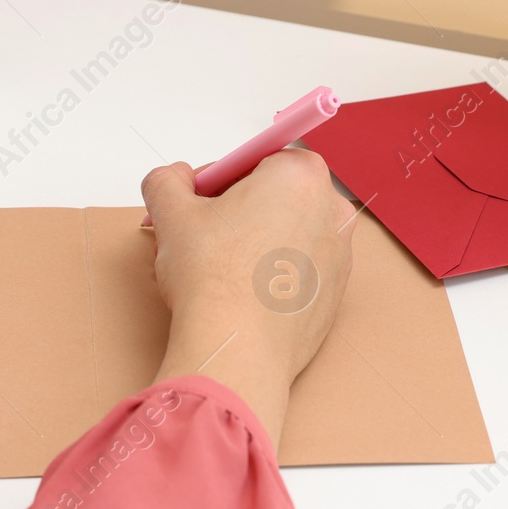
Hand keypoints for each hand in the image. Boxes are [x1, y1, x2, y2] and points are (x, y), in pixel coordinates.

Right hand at [142, 150, 355, 447]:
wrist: (236, 350)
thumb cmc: (215, 279)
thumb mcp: (172, 212)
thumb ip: (167, 180)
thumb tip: (173, 178)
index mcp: (300, 175)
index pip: (256, 158)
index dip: (219, 178)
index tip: (198, 200)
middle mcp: (332, 211)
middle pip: (275, 194)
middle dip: (235, 209)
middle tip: (200, 234)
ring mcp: (340, 257)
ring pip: (286, 234)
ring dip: (252, 242)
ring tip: (216, 268)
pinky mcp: (335, 296)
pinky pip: (298, 271)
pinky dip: (271, 275)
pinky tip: (239, 295)